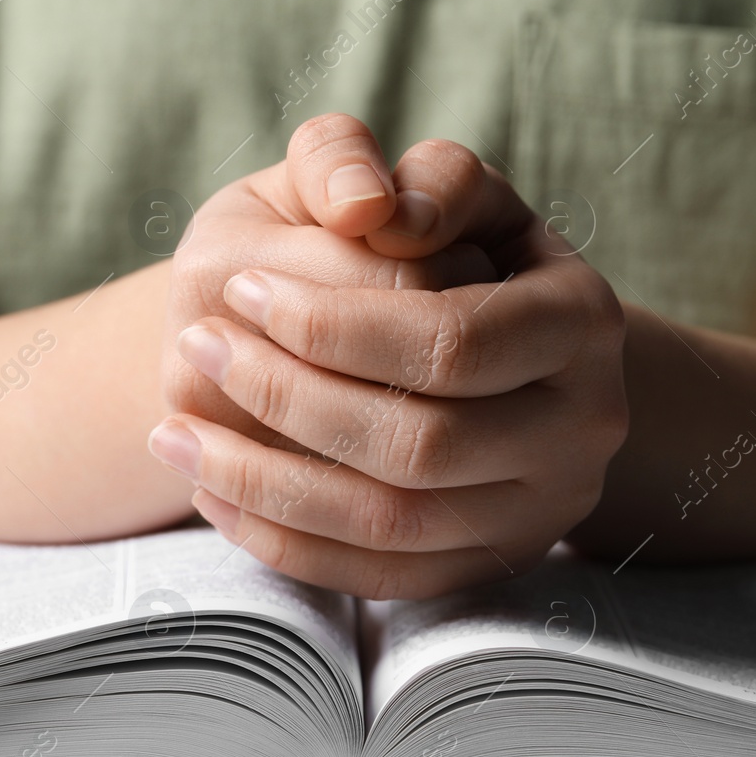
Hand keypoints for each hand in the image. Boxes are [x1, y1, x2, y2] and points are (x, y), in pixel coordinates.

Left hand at [152, 122, 628, 599]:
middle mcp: (583, 428)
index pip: (450, 342)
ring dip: (266, 483)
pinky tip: (211, 494)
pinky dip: (285, 543)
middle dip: (291, 399)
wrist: (507, 356)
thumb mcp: (450, 190)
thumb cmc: (458, 251)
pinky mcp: (489, 566)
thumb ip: (421, 178)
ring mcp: (540, 512)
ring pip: (392, 524)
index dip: (335, 323)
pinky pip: (379, 579)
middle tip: (196, 346)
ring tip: (172, 434)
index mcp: (583, 321)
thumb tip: (371, 212)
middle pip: (422, 443)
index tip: (242, 288)